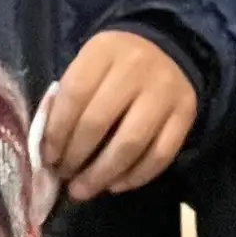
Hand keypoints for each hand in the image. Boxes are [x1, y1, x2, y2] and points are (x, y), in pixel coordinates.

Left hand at [40, 30, 198, 201]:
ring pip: (130, 144)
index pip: (74, 95)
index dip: (57, 131)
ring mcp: (164, 91)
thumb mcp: (89, 64)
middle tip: (65, 176)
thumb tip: (52, 150)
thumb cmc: (115, 64)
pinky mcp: (186, 112)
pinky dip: (136, 176)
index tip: (49, 157)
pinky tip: (116, 185)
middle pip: (98, 122)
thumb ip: (69, 99)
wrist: (168, 46)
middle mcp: (136, 68)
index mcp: (105, 50)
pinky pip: (160, 154)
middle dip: (76, 157)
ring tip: (84, 190)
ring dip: (102, 174)